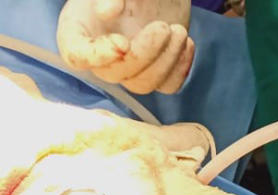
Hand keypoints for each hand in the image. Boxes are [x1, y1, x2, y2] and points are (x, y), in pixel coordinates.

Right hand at [57, 0, 193, 94]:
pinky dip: (180, 69)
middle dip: (144, 54)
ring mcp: (130, 66)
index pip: (77, 55)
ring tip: (179, 31)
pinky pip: (167, 86)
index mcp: (79, 29)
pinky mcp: (156, 72)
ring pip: (143, 84)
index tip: (123, 43)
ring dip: (165, 61)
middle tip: (163, 27)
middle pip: (116, 74)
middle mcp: (101, 53)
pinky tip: (187, 43)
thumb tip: (106, 12)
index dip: (98, 56)